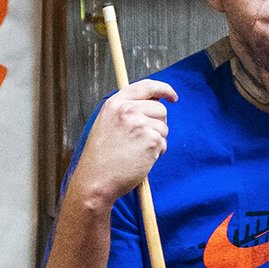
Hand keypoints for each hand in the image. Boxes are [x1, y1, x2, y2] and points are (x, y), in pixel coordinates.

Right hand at [72, 78, 176, 205]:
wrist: (96, 180)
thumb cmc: (101, 158)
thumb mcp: (107, 125)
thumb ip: (126, 111)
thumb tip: (155, 103)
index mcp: (114, 104)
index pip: (146, 87)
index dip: (163, 89)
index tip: (172, 96)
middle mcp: (127, 110)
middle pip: (160, 109)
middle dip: (158, 124)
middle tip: (141, 141)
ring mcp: (140, 124)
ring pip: (164, 128)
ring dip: (156, 141)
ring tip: (136, 152)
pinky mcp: (151, 140)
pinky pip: (163, 144)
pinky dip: (156, 154)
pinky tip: (139, 160)